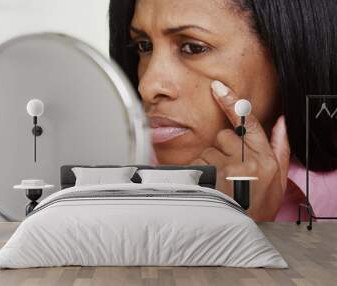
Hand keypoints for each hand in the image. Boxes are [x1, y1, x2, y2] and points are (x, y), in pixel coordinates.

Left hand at [190, 80, 290, 220]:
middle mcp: (249, 161)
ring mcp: (230, 169)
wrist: (242, 230)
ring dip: (209, 163)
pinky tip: (208, 186)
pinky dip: (198, 171)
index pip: (249, 123)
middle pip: (223, 136)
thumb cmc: (258, 204)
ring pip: (208, 150)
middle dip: (221, 149)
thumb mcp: (277, 178)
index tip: (217, 88)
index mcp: (266, 159)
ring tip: (218, 182)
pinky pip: (197, 162)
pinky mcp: (212, 177)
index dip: (232, 103)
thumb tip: (281, 121)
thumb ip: (279, 147)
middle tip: (227, 171)